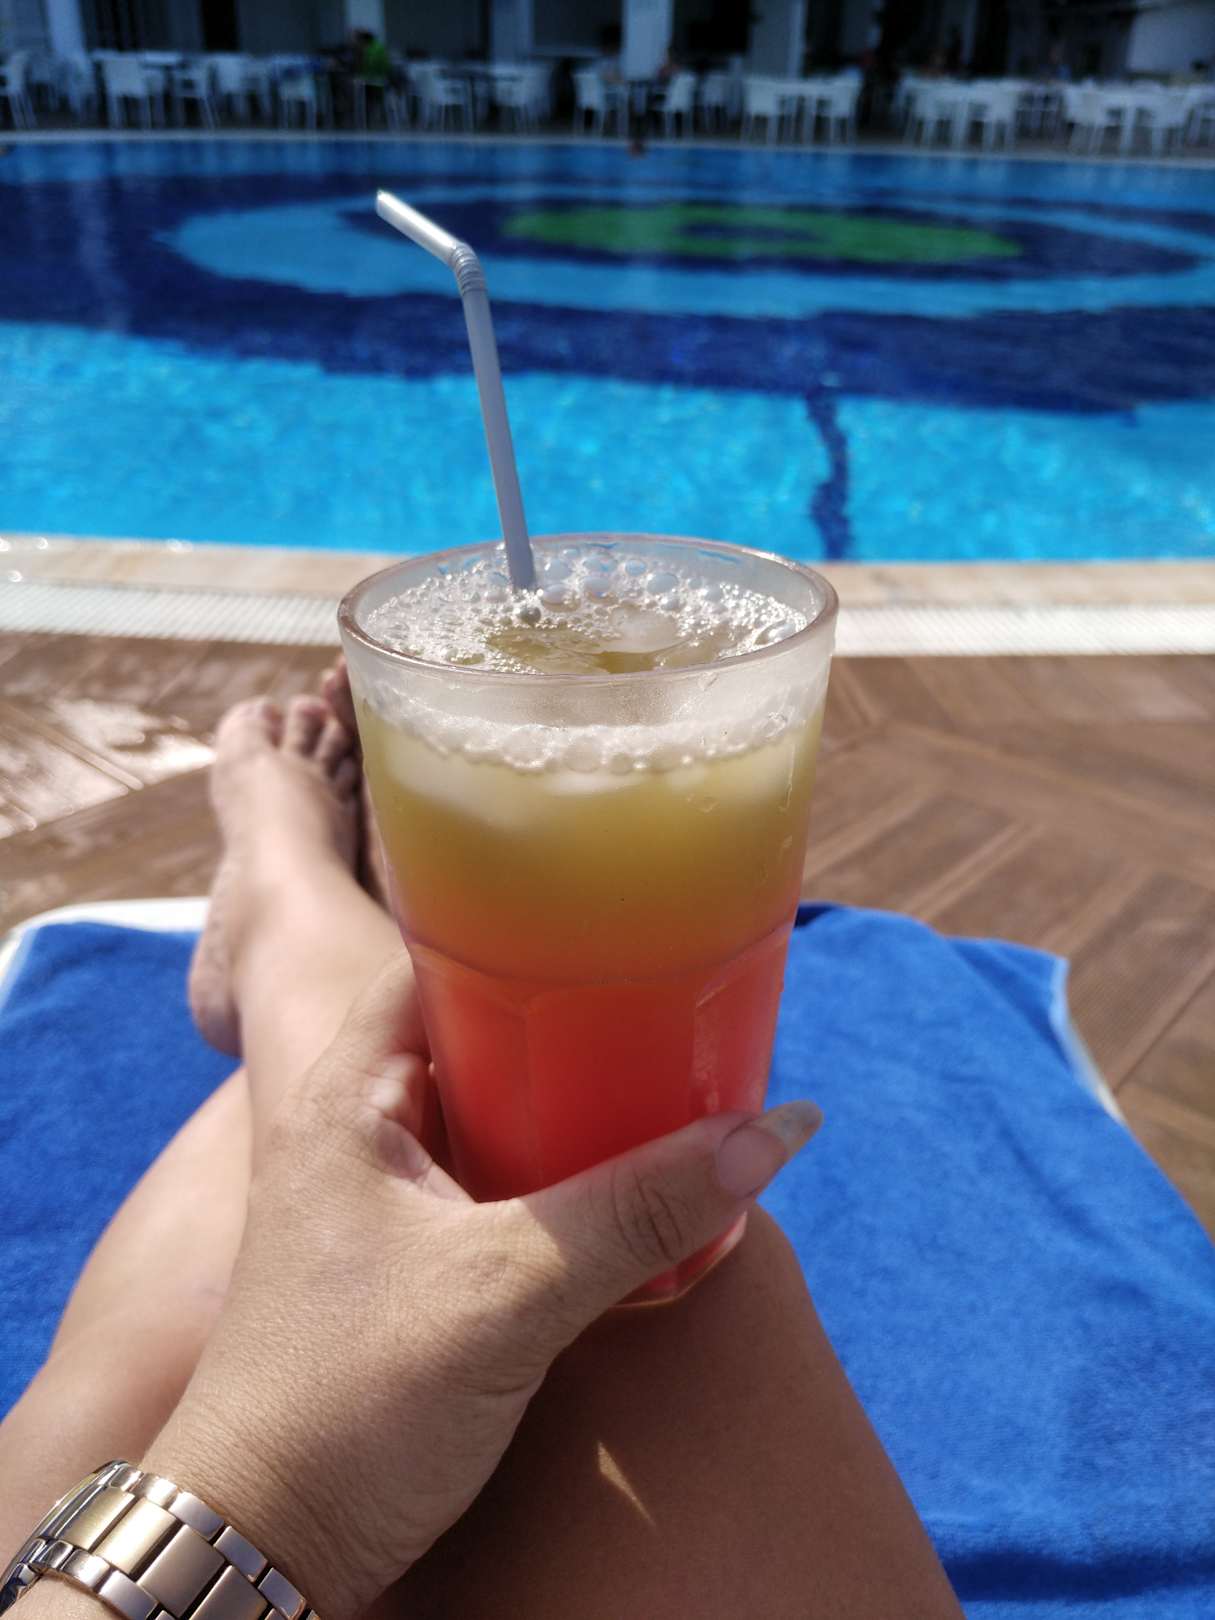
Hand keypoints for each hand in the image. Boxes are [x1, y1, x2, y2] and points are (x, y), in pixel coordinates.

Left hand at [146, 956, 820, 1619]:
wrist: (271, 1540)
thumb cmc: (351, 1399)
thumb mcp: (509, 1292)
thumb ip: (640, 1210)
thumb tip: (775, 1129)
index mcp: (348, 1090)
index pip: (436, 953)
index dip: (524, 924)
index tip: (619, 918)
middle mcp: (362, 1123)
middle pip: (482, 1030)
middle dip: (576, 1020)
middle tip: (671, 999)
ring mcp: (388, 1193)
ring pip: (500, 1108)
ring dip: (577, 1100)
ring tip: (673, 1077)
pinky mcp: (418, 1257)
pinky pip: (507, 1178)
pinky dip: (568, 1168)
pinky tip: (637, 1178)